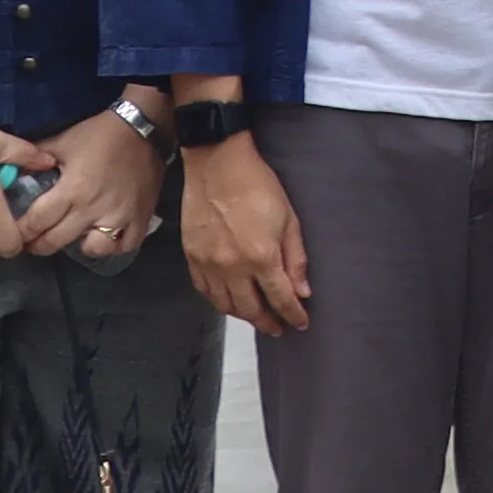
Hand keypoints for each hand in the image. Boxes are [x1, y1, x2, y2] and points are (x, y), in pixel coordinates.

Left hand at [8, 109, 163, 268]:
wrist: (143, 129)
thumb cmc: (99, 135)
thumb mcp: (62, 141)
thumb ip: (36, 158)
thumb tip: (13, 170)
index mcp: (72, 189)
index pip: (37, 222)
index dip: (22, 232)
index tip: (15, 233)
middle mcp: (94, 208)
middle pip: (57, 240)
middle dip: (39, 245)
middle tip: (34, 242)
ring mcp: (120, 216)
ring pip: (94, 249)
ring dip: (81, 246)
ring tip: (76, 237)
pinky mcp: (140, 218)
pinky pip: (125, 246)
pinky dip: (114, 246)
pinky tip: (105, 237)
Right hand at [181, 125, 311, 333]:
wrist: (218, 164)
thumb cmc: (258, 186)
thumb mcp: (289, 219)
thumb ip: (296, 259)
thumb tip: (302, 291)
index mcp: (260, 257)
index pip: (280, 298)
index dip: (293, 314)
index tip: (301, 324)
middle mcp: (231, 267)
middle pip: (250, 309)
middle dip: (267, 322)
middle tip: (278, 328)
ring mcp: (207, 263)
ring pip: (224, 305)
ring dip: (242, 315)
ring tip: (256, 315)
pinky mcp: (191, 256)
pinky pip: (204, 290)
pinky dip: (218, 301)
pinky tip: (230, 300)